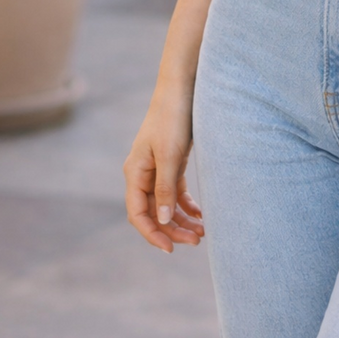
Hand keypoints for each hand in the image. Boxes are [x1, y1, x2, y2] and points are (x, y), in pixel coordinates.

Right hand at [124, 83, 204, 253]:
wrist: (182, 88)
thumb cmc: (173, 118)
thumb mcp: (170, 155)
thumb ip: (165, 188)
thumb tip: (161, 221)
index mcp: (135, 173)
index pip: (138, 214)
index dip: (152, 234)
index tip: (171, 249)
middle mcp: (143, 174)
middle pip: (153, 212)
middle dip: (173, 230)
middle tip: (197, 241)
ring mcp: (157, 169)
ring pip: (166, 204)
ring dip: (182, 219)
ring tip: (203, 232)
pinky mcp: (171, 162)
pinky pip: (176, 192)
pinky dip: (187, 205)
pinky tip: (201, 214)